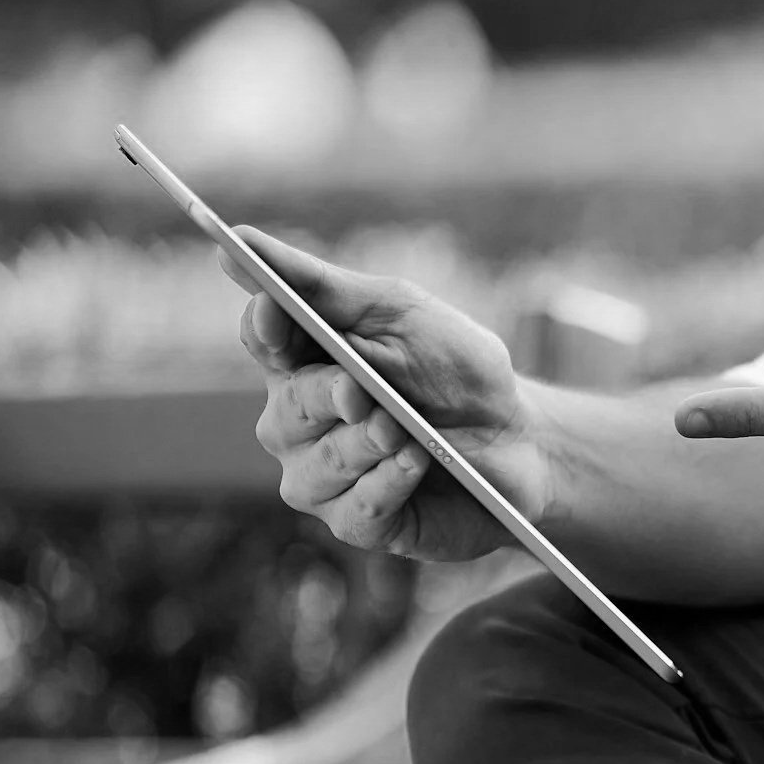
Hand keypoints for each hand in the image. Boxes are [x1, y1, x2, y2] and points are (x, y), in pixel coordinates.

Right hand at [225, 227, 551, 560]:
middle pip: (285, 409)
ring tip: (407, 432)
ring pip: (317, 466)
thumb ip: (324, 286)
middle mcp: (299, 424)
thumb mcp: (402, 314)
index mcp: (304, 362)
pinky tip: (418, 462)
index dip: (265, 327)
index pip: (262, 339)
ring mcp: (325, 478)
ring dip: (366, 444)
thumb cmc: (458, 373)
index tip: (277, 311)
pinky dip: (389, 483)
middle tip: (362, 392)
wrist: (523, 440)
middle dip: (325, 397)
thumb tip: (240, 239)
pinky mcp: (361, 523)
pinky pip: (356, 510)